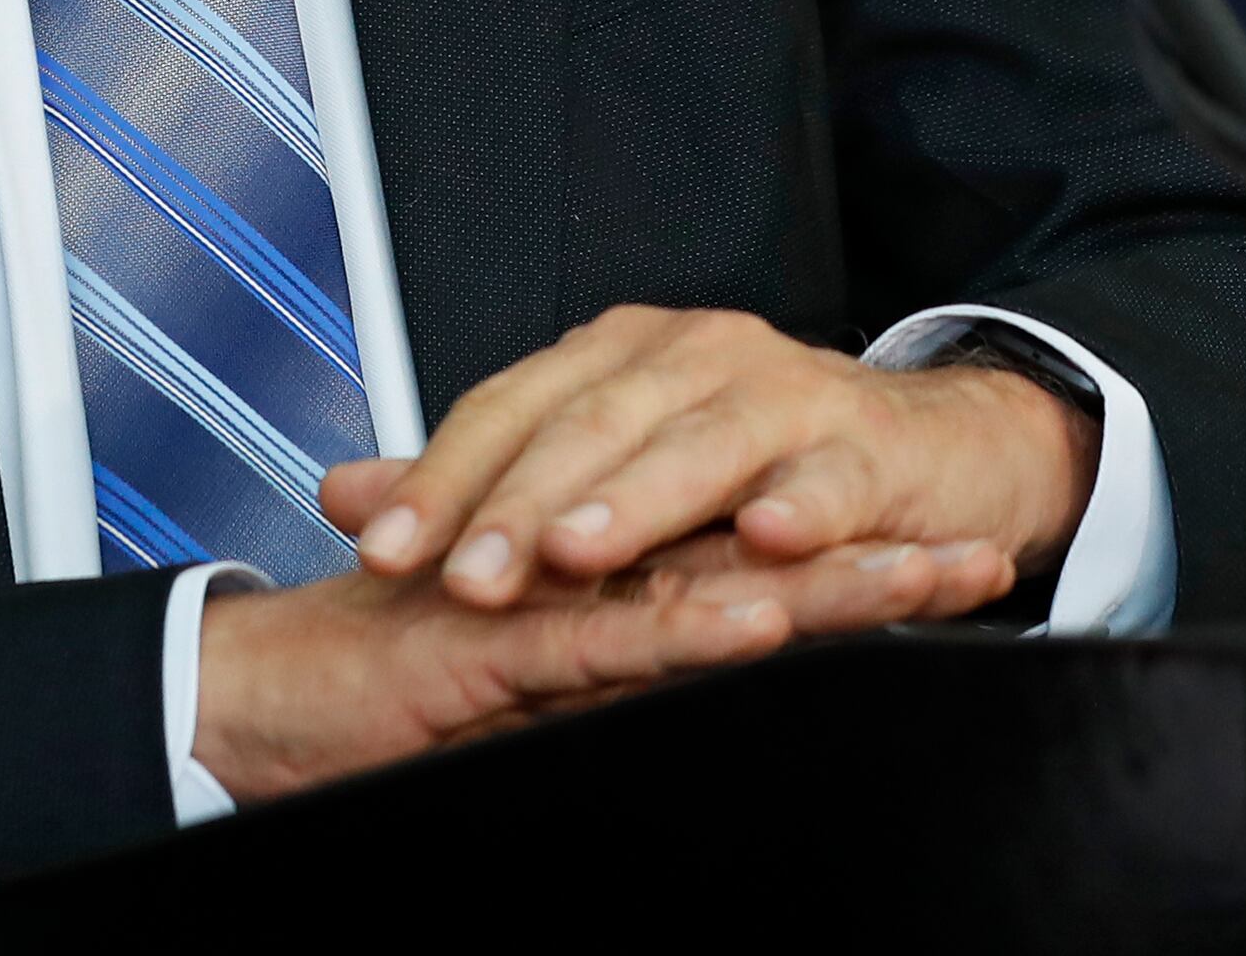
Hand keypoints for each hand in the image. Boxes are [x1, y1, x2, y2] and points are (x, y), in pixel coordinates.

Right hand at [188, 525, 1012, 802]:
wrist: (259, 696)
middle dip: (877, 552)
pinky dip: (684, 625)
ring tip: (927, 579)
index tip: (960, 560)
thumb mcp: (527, 696)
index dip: (854, 552)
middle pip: (759, 548)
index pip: (754, 554)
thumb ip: (608, 678)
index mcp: (606, 575)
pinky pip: (609, 633)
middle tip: (986, 552)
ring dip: (823, 579)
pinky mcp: (502, 638)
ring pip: (708, 576)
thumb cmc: (385, 692)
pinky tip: (757, 623)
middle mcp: (591, 568)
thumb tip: (707, 672)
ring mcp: (550, 595)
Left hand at [326, 304, 1098, 608]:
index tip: (381, 551)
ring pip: (696, 445)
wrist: (923, 451)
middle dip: (519, 504)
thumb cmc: (750, 464)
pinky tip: (767, 540)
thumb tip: (345, 496)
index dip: (442, 479)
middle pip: (588, 426)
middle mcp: (690, 357)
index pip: (508, 408)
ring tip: (576, 552)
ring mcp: (782, 394)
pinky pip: (828, 477)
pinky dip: (798, 507)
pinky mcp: (865, 447)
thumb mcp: (606, 471)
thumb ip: (480, 485)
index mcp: (616, 358)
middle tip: (465, 578)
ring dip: (635, 500)